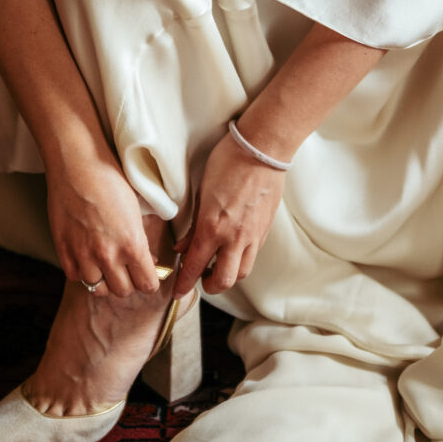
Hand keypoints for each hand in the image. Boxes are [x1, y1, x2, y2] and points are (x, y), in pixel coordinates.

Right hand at [46, 156, 159, 296]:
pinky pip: (75, 277)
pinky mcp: (63, 249)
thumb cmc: (110, 180)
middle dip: (128, 282)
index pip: (147, 285)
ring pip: (98, 289)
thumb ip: (140, 242)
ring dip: (104, 280)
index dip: (150, 280)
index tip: (147, 274)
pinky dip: (82, 272)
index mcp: (132, 245)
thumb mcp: (137, 211)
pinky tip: (87, 258)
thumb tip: (146, 260)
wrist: (76, 164)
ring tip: (105, 266)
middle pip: (123, 291)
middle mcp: (108, 255)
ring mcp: (83, 254)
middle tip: (127, 270)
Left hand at [173, 132, 285, 297]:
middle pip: (224, 281)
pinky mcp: (265, 230)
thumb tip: (183, 247)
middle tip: (200, 279)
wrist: (262, 149)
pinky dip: (240, 260)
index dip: (184, 283)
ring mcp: (253, 235)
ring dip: (227, 275)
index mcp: (212, 227)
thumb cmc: (228, 163)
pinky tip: (231, 249)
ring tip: (217, 265)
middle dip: (209, 286)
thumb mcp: (201, 193)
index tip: (178, 292)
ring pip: (241, 272)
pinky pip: (252, 256)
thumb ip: (193, 226)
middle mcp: (234, 237)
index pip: (195, 266)